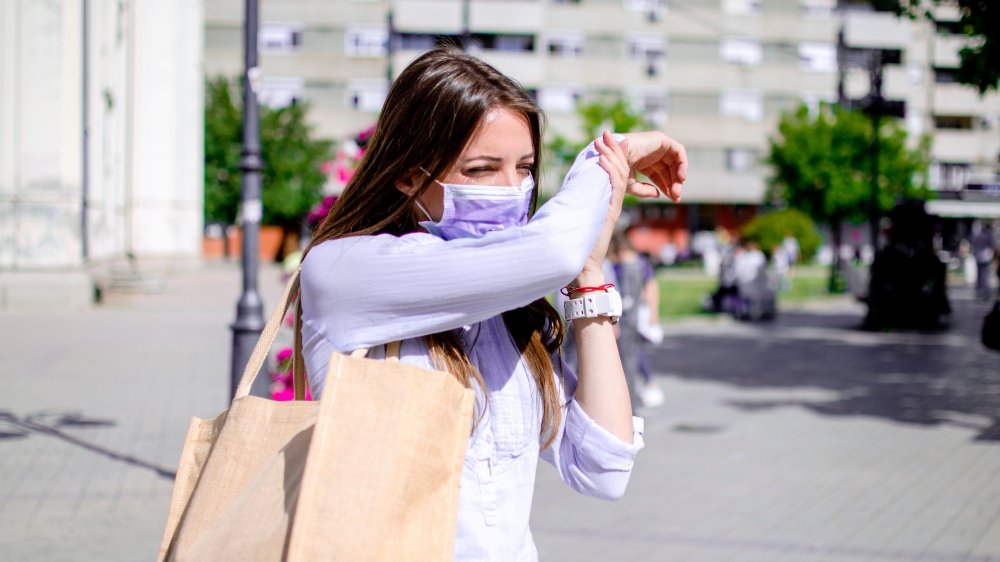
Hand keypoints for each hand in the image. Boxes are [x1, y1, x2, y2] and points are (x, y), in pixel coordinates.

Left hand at [576, 131, 630, 283]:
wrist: (585, 268)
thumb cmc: (581, 250)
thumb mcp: (584, 223)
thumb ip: (583, 210)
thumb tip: (570, 204)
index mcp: (607, 203)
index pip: (613, 175)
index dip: (611, 157)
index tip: (605, 143)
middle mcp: (612, 203)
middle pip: (619, 171)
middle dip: (613, 151)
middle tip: (607, 133)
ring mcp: (612, 207)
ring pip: (618, 176)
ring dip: (611, 155)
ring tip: (604, 139)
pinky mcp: (610, 213)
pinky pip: (614, 188)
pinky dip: (611, 171)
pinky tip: (604, 159)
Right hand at [621, 131, 687, 202]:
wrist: (613, 158)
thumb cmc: (616, 172)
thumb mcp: (630, 185)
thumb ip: (644, 191)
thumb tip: (658, 194)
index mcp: (641, 163)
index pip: (659, 176)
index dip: (666, 187)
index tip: (673, 199)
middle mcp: (649, 154)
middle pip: (667, 171)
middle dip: (673, 185)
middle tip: (676, 198)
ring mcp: (655, 145)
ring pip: (674, 162)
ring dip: (678, 177)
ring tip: (677, 190)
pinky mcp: (661, 139)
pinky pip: (678, 151)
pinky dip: (683, 164)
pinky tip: (680, 177)